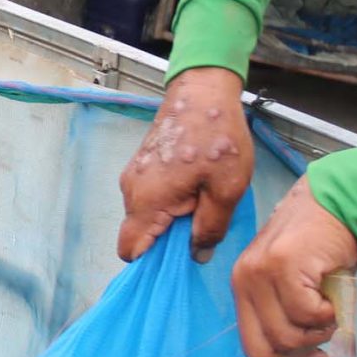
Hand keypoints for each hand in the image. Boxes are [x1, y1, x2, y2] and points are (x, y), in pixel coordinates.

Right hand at [117, 66, 251, 262]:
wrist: (202, 91)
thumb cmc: (218, 137)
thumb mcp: (226, 190)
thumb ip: (211, 228)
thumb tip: (197, 254)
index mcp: (148, 201)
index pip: (130, 250)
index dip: (150, 265)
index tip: (179, 263)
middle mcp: (132, 191)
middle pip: (139, 234)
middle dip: (166, 240)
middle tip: (202, 229)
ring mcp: (134, 176)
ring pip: (145, 215)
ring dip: (169, 219)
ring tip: (202, 203)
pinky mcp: (142, 165)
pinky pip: (149, 197)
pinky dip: (168, 203)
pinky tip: (195, 188)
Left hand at [231, 178, 356, 356]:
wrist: (336, 205)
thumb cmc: (321, 251)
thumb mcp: (295, 288)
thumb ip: (287, 318)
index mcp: (243, 290)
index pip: (253, 349)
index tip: (314, 356)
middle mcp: (244, 281)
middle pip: (266, 350)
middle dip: (303, 353)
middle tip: (326, 333)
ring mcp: (260, 272)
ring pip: (287, 335)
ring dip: (319, 332)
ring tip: (330, 309)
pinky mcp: (282, 265)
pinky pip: (306, 314)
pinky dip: (328, 314)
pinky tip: (332, 296)